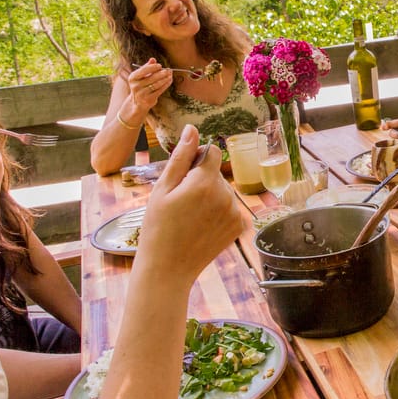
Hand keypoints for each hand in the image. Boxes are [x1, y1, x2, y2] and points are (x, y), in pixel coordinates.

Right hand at [127, 58, 172, 112]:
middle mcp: (135, 86)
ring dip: (165, 79)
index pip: (143, 71)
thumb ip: (147, 67)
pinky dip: (166, 85)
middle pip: (151, 78)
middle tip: (168, 70)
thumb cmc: (141, 85)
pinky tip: (169, 80)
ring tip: (170, 75)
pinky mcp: (148, 99)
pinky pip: (159, 90)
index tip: (160, 65)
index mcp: (132, 78)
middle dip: (161, 73)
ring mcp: (141, 94)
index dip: (152, 67)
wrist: (138, 102)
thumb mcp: (141, 76)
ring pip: (156, 84)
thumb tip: (153, 59)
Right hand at [135, 125, 243, 286]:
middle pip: (217, 173)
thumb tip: (192, 129)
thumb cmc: (158, 228)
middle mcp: (226, 195)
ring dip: (211, 197)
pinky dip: (219, 213)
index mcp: (205, 182)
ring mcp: (235, 212)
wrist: (168, 269)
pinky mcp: (240, 227)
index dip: (196, 162)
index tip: (183, 179)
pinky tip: (202, 226)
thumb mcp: (162, 189)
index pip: (212, 152)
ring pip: (224, 191)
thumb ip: (181, 157)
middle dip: (202, 181)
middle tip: (181, 204)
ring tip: (190, 218)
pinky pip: (231, 208)